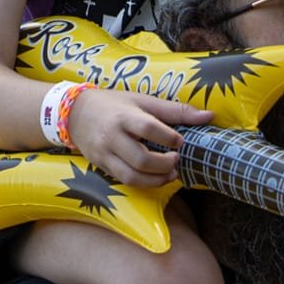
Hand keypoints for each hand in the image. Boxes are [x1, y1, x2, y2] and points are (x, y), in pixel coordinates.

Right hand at [66, 88, 212, 187]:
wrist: (75, 113)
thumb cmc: (114, 104)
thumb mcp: (143, 100)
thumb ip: (175, 110)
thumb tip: (208, 116)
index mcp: (124, 116)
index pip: (148, 129)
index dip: (168, 137)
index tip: (181, 141)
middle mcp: (112, 136)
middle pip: (141, 158)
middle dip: (164, 164)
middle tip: (177, 159)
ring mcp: (104, 154)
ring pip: (132, 175)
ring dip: (156, 180)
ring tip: (172, 174)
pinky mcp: (101, 165)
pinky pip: (124, 180)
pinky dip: (144, 182)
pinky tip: (156, 178)